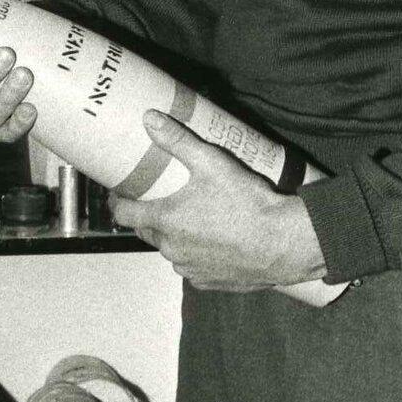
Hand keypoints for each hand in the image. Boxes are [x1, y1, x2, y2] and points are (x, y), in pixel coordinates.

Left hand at [109, 112, 325, 290]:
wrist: (284, 244)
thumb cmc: (246, 203)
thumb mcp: (211, 162)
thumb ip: (178, 140)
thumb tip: (149, 118)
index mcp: (165, 221)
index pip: (124, 214)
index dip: (118, 202)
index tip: (120, 193)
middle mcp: (172, 250)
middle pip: (146, 233)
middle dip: (147, 217)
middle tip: (159, 200)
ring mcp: (190, 269)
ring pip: (171, 252)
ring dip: (174, 238)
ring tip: (190, 220)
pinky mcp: (209, 282)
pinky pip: (193, 268)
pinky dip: (196, 256)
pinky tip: (211, 243)